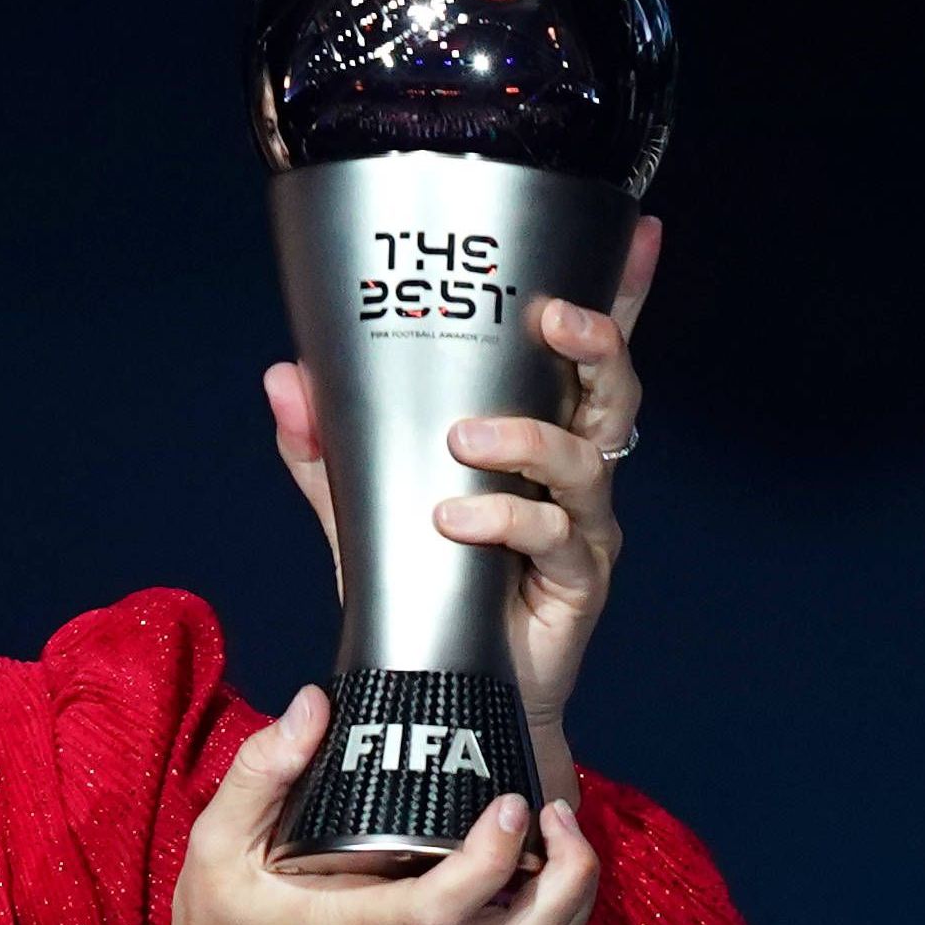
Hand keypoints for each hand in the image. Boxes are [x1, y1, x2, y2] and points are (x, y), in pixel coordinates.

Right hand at [97, 686, 601, 924]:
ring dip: (570, 907)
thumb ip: (260, 774)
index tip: (513, 803)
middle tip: (559, 815)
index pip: (448, 904)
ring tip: (563, 847)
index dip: (495, 855)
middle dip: (569, 877)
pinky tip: (532, 887)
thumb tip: (314, 705)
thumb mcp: (213, 852)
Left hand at [264, 214, 663, 748]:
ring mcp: (585, 527)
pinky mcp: (579, 582)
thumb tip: (285, 377)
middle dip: (595, 343)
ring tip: (464, 440)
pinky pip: (555, 536)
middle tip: (548, 317)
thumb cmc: (424, 589)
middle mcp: (575, 473)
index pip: (583, 357)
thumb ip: (326, 448)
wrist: (443, 692)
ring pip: (585, 460)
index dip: (621, 294)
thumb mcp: (360, 511)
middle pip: (613, 391)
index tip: (639, 232)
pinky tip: (457, 519)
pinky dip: (505, 520)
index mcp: (540, 435)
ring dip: (528, 439)